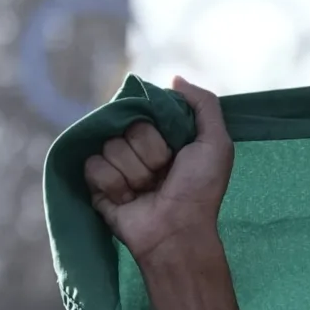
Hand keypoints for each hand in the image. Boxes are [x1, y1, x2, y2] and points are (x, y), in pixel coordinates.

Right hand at [84, 76, 233, 265]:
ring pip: (110, 146)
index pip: (144, 107)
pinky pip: (93, 165)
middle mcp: (137, 147)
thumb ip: (203, 104)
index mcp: (163, 134)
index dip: (158, 128)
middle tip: (163, 175)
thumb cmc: (201, 189)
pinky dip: (114, 184)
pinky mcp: (97, 185)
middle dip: (149, 153)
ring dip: (134, 173)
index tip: (175, 147)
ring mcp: (116, 165)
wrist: (177, 231)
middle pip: (126, 126)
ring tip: (148, 190)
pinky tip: (129, 200)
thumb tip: (174, 78)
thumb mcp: (216, 143)